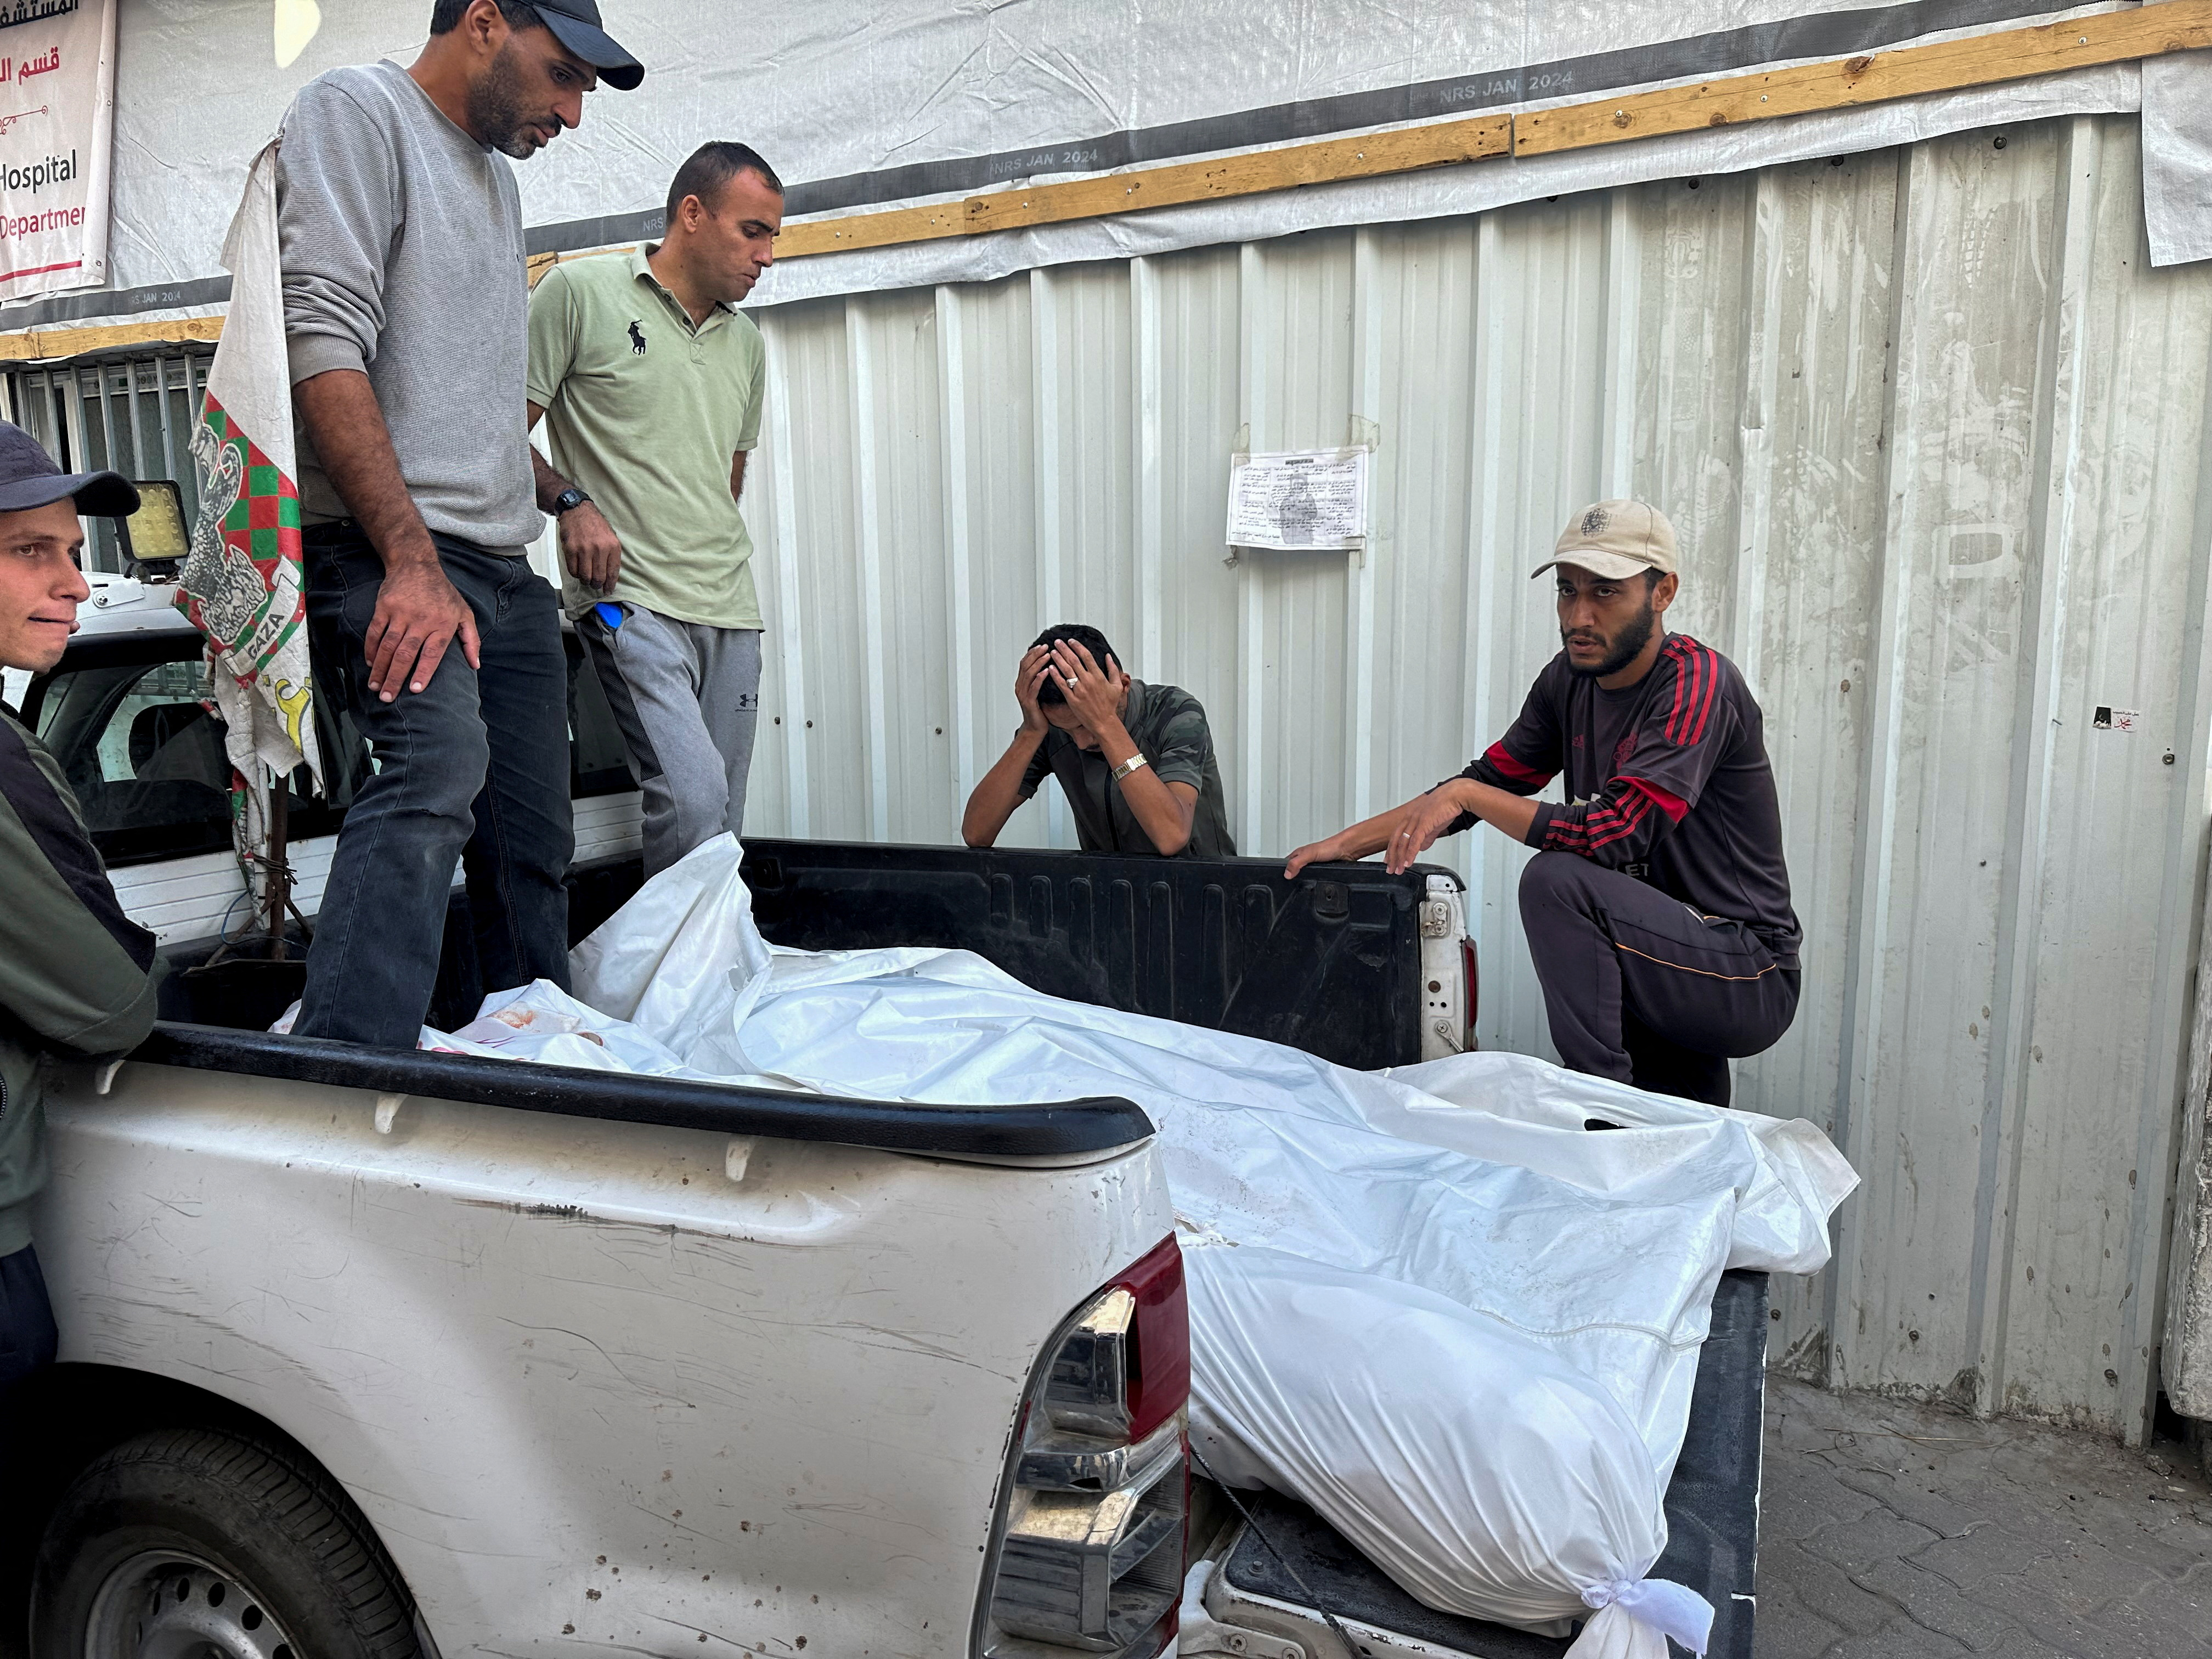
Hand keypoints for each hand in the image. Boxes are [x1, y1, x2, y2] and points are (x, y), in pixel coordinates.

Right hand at [364, 553, 479, 700]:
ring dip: (380, 669)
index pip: (432, 654)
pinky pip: (374, 632)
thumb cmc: (444, 594)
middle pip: (406, 654)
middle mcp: (421, 620)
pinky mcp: (384, 607)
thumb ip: (471, 640)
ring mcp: (400, 613)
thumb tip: (475, 665)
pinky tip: (370, 664)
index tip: (414, 690)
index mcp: (442, 625)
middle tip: (387, 698)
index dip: (423, 672)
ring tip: (375, 687)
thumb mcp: (464, 613)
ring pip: (388, 646)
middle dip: (396, 678)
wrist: (416, 564)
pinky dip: (371, 649)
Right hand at [559, 501, 624, 593]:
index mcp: (612, 546)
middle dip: (597, 585)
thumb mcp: (611, 538)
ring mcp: (584, 549)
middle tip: (595, 585)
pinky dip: (575, 574)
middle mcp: (599, 549)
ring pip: (585, 576)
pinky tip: (577, 569)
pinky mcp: (570, 550)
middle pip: (598, 578)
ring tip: (586, 577)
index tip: (607, 591)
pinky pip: (573, 571)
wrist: (577, 511)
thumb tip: (611, 576)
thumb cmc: (595, 525)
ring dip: (585, 580)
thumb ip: (612, 556)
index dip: (610, 585)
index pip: (613, 573)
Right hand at [1015, 644, 1052, 732]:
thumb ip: (1039, 679)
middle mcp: (1020, 687)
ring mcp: (1023, 694)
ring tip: (1047, 655)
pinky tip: (1047, 672)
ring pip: (1029, 674)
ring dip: (1038, 663)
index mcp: (1022, 683)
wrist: (1035, 728)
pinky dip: (1039, 678)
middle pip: (1026, 665)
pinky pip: (1034, 688)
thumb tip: (1048, 665)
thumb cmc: (1039, 711)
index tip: (1043, 645)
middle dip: (1036, 654)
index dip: (1033, 653)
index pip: (1025, 663)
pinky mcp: (1029, 702)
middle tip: (1046, 646)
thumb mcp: (1038, 691)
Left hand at [1048, 638, 1128, 738]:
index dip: (1077, 646)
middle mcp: (1088, 681)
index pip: (1086, 656)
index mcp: (1098, 676)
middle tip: (1057, 642)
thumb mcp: (1117, 686)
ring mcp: (1079, 690)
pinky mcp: (1072, 699)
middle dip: (1064, 649)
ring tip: (1052, 652)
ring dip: (1058, 659)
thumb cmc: (1110, 706)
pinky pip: (1062, 685)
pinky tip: (1050, 668)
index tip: (1071, 641)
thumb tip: (1108, 656)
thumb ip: (1113, 669)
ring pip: (1066, 671)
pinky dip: (1056, 675)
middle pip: (1074, 660)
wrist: (1104, 722)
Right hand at [1283, 832, 1351, 880]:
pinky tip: (1316, 884)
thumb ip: (1296, 863)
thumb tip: (1287, 874)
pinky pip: (1315, 879)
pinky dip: (1315, 882)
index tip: (1283, 881)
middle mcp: (1305, 860)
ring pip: (1305, 877)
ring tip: (1305, 885)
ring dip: (1306, 881)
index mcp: (1298, 855)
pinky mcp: (1322, 872)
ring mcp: (1313, 867)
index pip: (1285, 865)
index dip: (1283, 873)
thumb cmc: (1329, 847)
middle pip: (1294, 873)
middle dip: (1294, 880)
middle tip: (1294, 885)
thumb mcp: (1309, 854)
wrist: (1346, 850)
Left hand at [1380, 787, 1464, 873]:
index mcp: (1410, 817)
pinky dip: (1410, 853)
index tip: (1389, 860)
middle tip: (1390, 869)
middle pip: (1396, 840)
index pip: (1396, 836)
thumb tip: (1421, 847)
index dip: (1391, 849)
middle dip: (1392, 857)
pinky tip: (1408, 862)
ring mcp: (1416, 820)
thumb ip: (1426, 836)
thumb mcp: (1433, 823)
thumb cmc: (1446, 806)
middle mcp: (1410, 818)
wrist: (1455, 795)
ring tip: (1399, 869)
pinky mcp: (1424, 822)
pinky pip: (1414, 841)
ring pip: (1403, 842)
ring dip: (1400, 858)